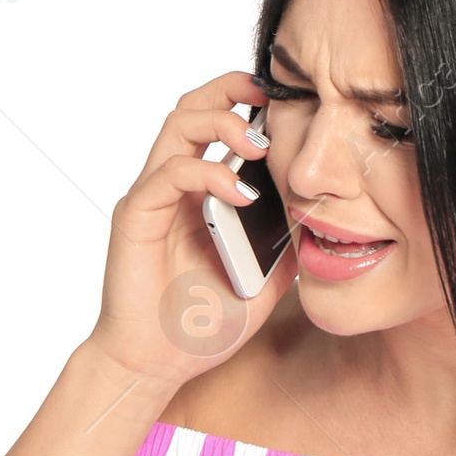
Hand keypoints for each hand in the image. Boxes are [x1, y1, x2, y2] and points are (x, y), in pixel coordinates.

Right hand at [86, 72, 296, 386]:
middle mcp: (172, 186)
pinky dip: (208, 173)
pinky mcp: (136, 216)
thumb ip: (285, 245)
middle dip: (231, 90)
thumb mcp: (265, 282)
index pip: (218, 125)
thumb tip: (319, 215)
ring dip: (221, 121)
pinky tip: (241, 193)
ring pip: (177, 126)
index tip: (288, 104)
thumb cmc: (200, 325)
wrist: (159, 365)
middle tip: (271, 97)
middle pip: (192, 107)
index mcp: (199, 193)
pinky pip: (169, 174)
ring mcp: (152, 197)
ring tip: (260, 144)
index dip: (247, 104)